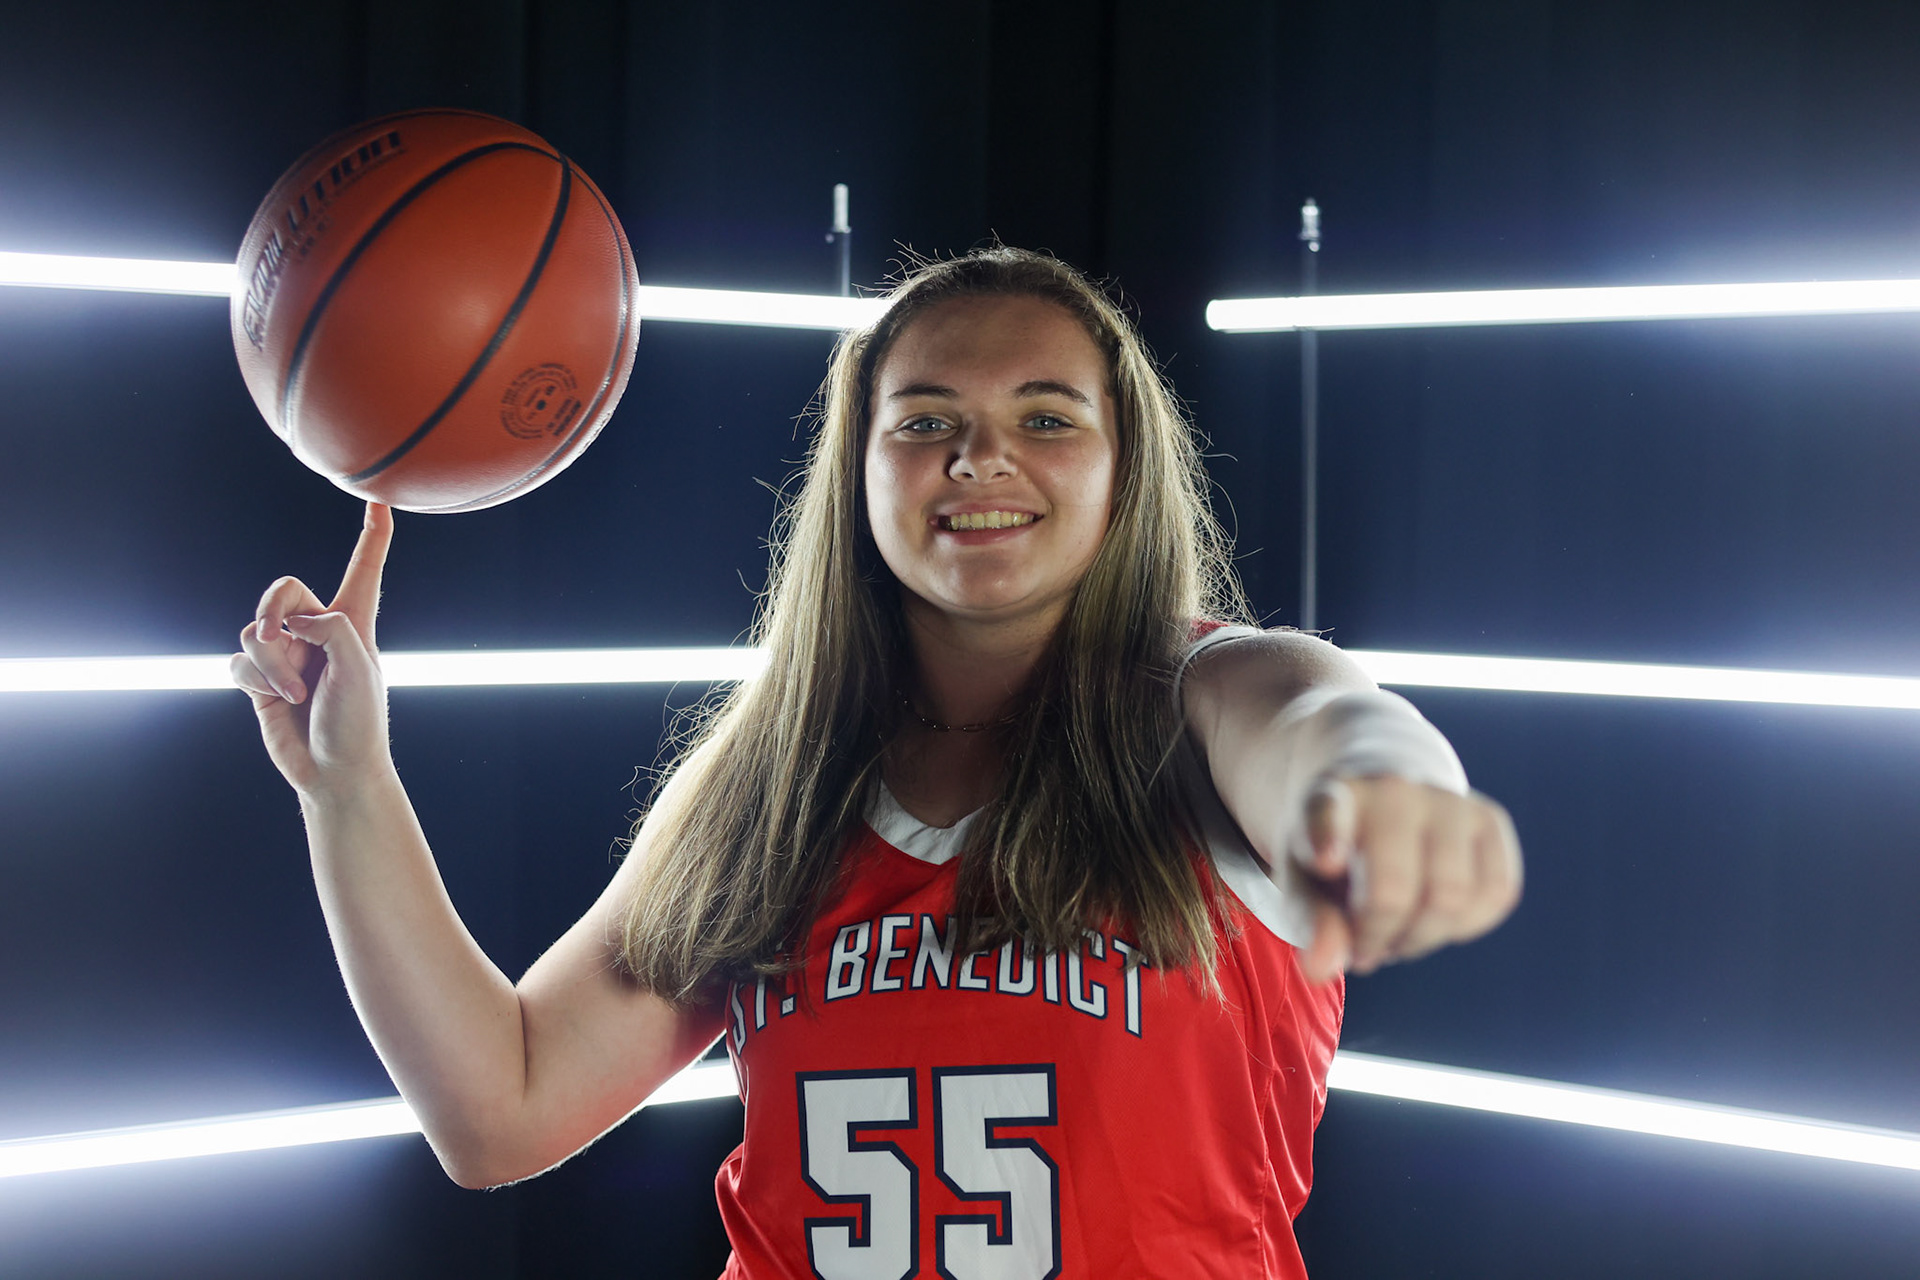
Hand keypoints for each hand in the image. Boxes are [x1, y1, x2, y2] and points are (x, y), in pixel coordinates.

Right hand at [230, 502, 395, 797]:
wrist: (332, 772)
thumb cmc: (358, 723)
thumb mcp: (358, 668)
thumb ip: (331, 628)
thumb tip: (293, 620)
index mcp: (355, 623)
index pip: (365, 569)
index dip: (373, 535)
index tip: (379, 498)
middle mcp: (320, 632)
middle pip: (283, 590)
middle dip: (274, 608)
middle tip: (279, 633)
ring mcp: (289, 655)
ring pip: (256, 631)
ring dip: (273, 663)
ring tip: (296, 693)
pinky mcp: (263, 680)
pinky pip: (241, 661)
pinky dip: (258, 679)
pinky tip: (278, 700)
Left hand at [1294, 776, 1521, 982]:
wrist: (1383, 806)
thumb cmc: (1336, 855)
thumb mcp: (1306, 885)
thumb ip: (1310, 923)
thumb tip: (1323, 969)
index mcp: (1330, 799)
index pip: (1327, 813)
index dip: (1327, 837)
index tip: (1325, 862)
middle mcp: (1393, 789)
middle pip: (1394, 893)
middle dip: (1379, 939)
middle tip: (1364, 944)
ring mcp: (1447, 800)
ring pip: (1452, 899)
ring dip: (1422, 938)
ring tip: (1398, 930)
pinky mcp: (1490, 818)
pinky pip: (1496, 894)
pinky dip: (1465, 925)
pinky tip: (1436, 914)